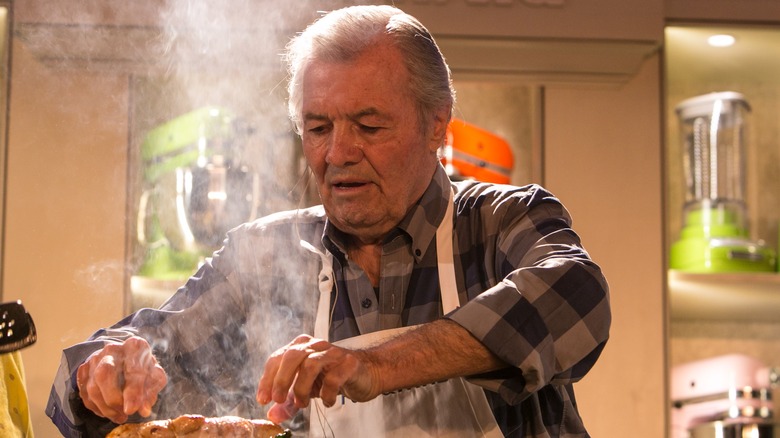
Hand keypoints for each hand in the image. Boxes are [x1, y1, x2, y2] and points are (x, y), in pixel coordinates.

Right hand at [76, 336, 167, 423]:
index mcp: (135, 346)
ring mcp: (95, 358)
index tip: (132, 410)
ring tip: (120, 416)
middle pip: (105, 374)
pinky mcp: (84, 369)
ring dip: (106, 407)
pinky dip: (96, 407)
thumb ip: (150, 392)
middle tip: (125, 413)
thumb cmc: (143, 368)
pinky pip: (85, 393)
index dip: (132, 392)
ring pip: (93, 387)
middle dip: (113, 399)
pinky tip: (109, 412)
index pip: (132, 369)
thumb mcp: (153, 377)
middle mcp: (112, 349)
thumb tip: (144, 410)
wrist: (125, 357)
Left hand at [256, 334, 379, 422]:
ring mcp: (333, 352)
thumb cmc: (333, 376)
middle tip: (278, 400)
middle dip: (281, 380)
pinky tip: (327, 402)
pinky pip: (334, 377)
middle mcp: (316, 345)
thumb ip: (289, 401)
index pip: (277, 357)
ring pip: (311, 364)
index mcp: (301, 346)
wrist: (366, 374)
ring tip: (302, 404)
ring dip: (302, 388)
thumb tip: (272, 415)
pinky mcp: (349, 363)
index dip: (267, 379)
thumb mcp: (306, 389)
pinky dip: (327, 394)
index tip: (264, 399)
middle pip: (292, 356)